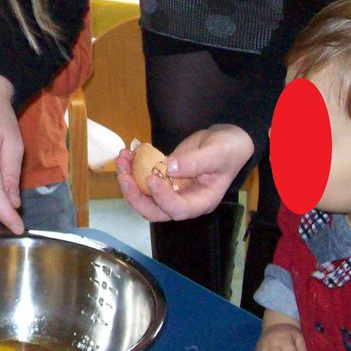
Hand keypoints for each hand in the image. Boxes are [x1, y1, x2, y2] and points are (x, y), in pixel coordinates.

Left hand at [116, 124, 252, 221]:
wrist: (225, 140)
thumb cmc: (228, 149)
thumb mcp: (217, 153)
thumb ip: (195, 162)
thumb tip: (169, 167)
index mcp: (201, 201)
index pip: (178, 209)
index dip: (162, 198)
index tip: (151, 179)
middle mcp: (183, 200)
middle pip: (154, 210)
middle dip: (135, 196)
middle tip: (124, 176)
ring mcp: (171, 190)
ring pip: (144, 195)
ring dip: (129, 180)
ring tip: (122, 159)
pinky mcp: (163, 177)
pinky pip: (143, 178)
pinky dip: (132, 168)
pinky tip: (127, 153)